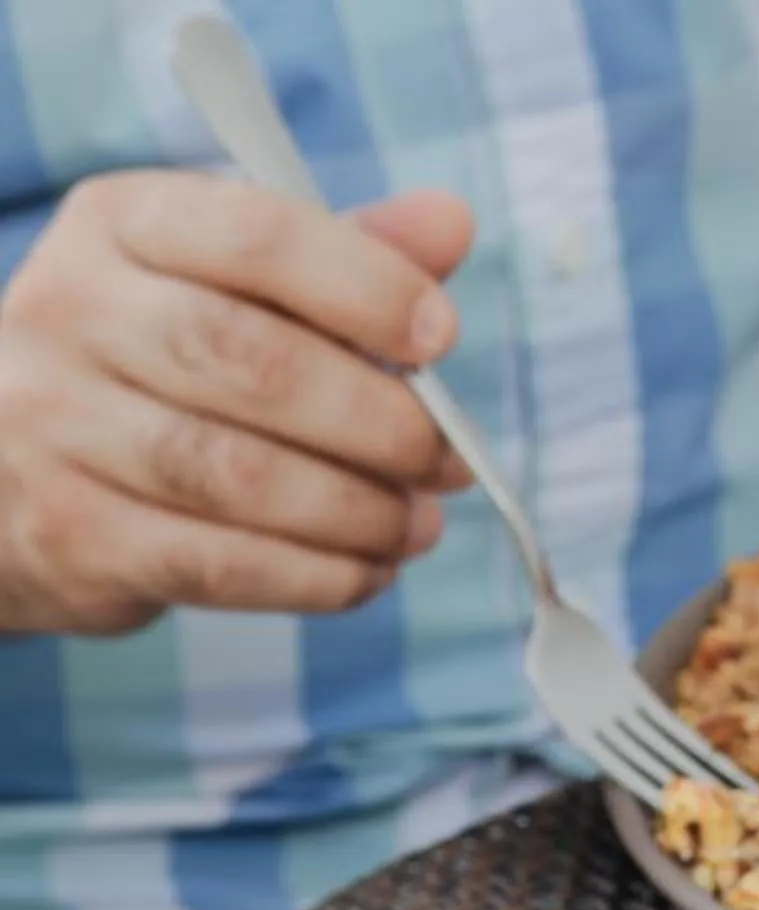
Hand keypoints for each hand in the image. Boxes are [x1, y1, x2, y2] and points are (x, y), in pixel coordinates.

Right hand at [0, 171, 474, 633]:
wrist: (6, 464)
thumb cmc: (154, 358)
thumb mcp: (232, 281)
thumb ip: (343, 254)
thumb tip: (451, 222)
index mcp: (121, 226)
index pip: (255, 234)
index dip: (365, 285)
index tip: (441, 335)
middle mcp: (71, 312)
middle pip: (254, 363)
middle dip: (380, 422)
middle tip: (448, 461)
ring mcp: (56, 426)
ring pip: (239, 475)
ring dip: (359, 511)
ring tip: (419, 524)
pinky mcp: (71, 533)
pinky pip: (219, 563)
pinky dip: (317, 575)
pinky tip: (369, 570)